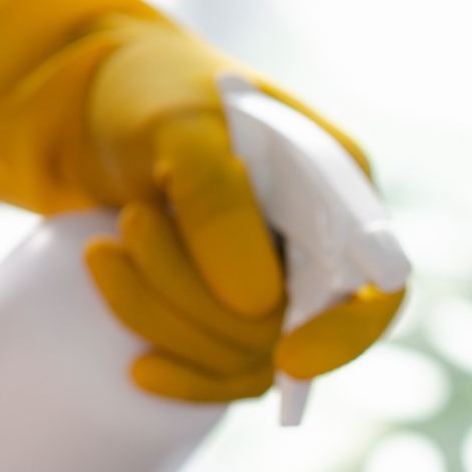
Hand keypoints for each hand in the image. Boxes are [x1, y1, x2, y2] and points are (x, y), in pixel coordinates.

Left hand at [0, 0, 402, 400]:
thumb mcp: (177, 126)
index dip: (346, 333)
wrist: (91, 109)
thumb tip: (257, 305)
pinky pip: (224, 376)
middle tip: (130, 221)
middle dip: (197, 295)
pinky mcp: (234, 319)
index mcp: (341, 189)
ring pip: (248, 359)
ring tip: (103, 249)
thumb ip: (218, 202)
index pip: (381, 286)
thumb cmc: (149, 94)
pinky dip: (178, 371)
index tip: (290, 358)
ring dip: (165, 316)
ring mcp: (281, 290)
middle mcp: (325, 248)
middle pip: (296, 330)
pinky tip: (136, 367)